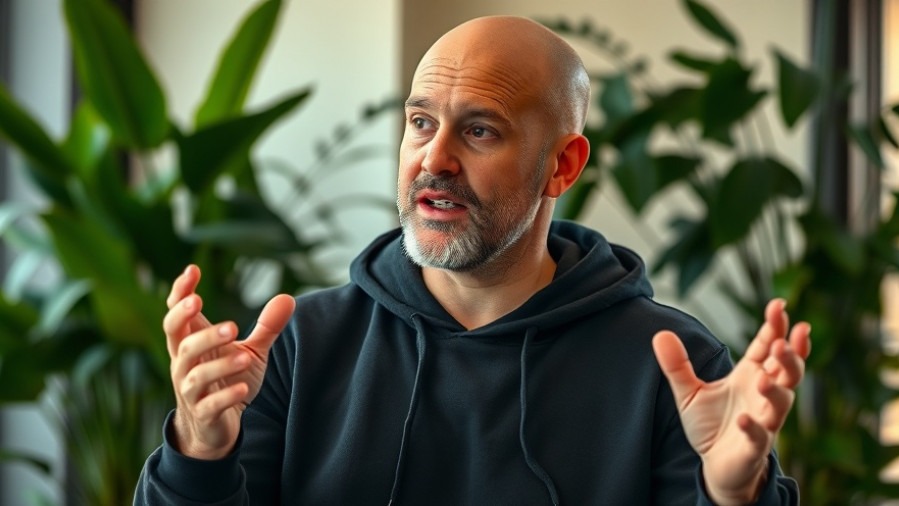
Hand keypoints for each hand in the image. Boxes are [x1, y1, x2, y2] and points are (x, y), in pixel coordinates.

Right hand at [163, 265, 295, 459]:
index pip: (176, 314)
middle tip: (229, 323)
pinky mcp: (203, 414)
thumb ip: (265, 326)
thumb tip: (288, 298)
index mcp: (190, 343)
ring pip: (195, 375)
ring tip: (244, 357)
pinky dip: (225, 397)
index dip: (180, 293)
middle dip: (199, 331)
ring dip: (219, 365)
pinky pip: (209, 405)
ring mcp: (191, 391)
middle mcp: (184, 364)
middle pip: (180, 342)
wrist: (215, 427)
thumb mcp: (249, 351)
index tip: (193, 270)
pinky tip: (243, 388)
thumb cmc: (227, 380)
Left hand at [652, 299, 810, 504]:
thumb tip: (660, 334)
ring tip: (764, 376)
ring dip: (775, 389)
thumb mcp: (689, 392)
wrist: (715, 466)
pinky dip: (753, 429)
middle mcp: (763, 395)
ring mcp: (763, 421)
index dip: (775, 327)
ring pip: (781, 402)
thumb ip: (677, 365)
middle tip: (783, 340)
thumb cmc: (711, 425)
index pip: (767, 346)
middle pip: (787, 370)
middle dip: (790, 354)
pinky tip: (744, 421)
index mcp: (751, 375)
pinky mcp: (754, 447)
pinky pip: (759, 437)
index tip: (778, 305)